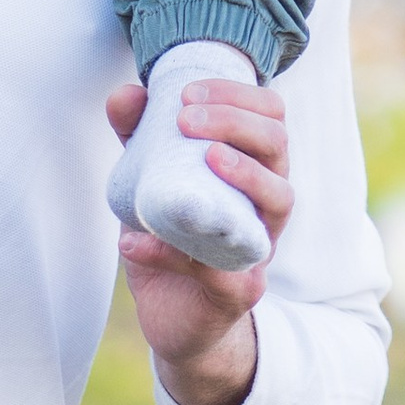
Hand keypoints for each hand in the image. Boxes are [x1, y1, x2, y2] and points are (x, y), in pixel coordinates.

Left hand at [106, 72, 289, 404]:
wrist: (171, 314)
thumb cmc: (170, 234)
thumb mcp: (150, 178)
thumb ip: (139, 136)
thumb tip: (125, 93)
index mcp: (254, 165)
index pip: (270, 114)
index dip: (238, 95)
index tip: (188, 91)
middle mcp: (267, 202)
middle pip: (278, 145)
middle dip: (236, 122)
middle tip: (187, 118)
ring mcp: (258, 246)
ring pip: (279, 198)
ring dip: (245, 171)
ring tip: (207, 156)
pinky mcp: (239, 292)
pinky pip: (217, 270)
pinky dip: (171, 252)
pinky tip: (133, 241)